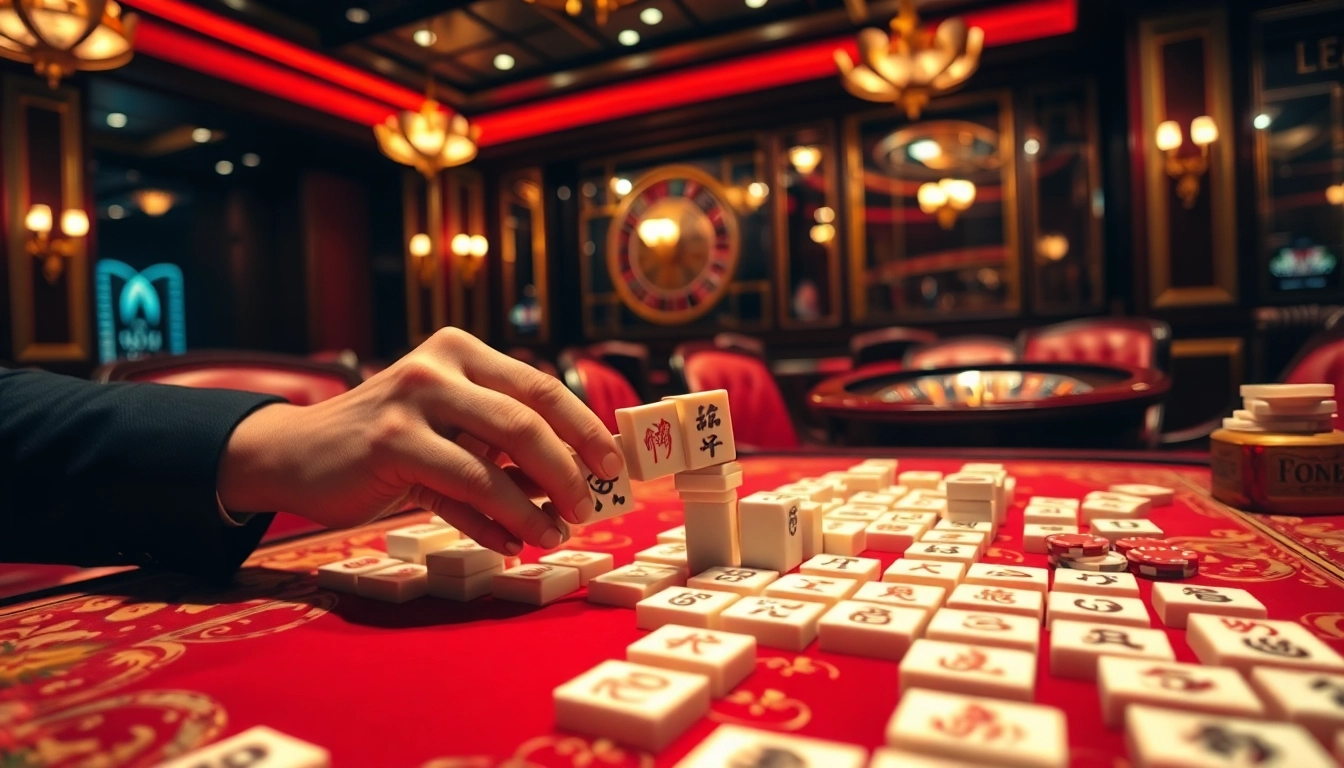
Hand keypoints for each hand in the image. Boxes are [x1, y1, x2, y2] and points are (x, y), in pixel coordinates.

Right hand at [217, 328, 623, 554]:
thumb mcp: (447, 423)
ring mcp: (411, 403)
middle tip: (592, 506)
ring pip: (494, 462)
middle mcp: (438, 367)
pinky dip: (490, 524)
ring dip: (532, 509)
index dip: (585, 426)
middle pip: (526, 421)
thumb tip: (572, 479)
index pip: (540, 386)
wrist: (296, 453)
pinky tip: (509, 543)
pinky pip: (458, 492)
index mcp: (461, 351)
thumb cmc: (387, 440)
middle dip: (569, 469)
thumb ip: (499, 440)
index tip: (614, 464)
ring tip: (554, 535)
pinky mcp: (389, 445)